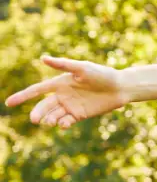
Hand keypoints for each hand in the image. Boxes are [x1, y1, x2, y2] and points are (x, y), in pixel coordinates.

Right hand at [5, 55, 129, 127]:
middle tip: (35, 120)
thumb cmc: (102, 74)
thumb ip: (63, 65)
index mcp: (60, 83)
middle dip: (38, 113)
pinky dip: (62, 124)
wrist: (120, 87)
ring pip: (53, 115)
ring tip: (51, 122)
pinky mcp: (79, 115)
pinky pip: (66, 121)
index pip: (37, 90)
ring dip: (49, 120)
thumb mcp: (82, 68)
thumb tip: (43, 58)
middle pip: (44, 106)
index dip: (23, 96)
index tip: (9, 103)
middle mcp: (63, 95)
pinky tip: (64, 123)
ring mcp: (70, 106)